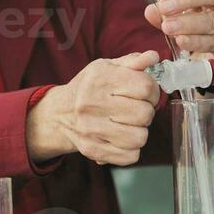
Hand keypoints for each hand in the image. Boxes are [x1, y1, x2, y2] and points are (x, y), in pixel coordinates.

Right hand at [27, 50, 160, 165]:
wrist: (59, 114)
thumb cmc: (89, 88)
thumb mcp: (107, 68)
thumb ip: (132, 62)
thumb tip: (153, 57)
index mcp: (100, 78)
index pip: (145, 87)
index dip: (153, 91)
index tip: (147, 93)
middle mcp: (92, 103)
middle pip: (144, 114)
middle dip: (147, 112)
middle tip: (137, 109)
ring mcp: (91, 128)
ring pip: (139, 137)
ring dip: (140, 132)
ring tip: (130, 124)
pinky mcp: (92, 149)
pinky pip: (130, 156)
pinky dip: (131, 149)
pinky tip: (122, 138)